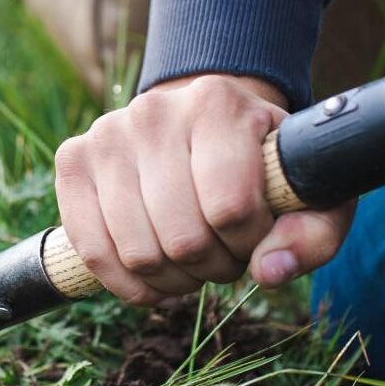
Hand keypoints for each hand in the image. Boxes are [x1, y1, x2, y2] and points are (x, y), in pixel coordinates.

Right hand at [54, 73, 354, 306]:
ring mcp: (107, 134)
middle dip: (212, 265)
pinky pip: (92, 251)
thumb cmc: (262, 167)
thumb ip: (311, 235)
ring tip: (192, 258)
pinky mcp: (73, 160)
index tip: (256, 233)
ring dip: (173, 278)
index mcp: (218, 103)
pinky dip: (127, 282)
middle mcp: (155, 110)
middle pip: (183, 238)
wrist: (204, 125)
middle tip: (224, 252)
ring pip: (138, 253)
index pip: (230, 208)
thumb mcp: (310, 192)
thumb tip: (269, 273)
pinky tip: (153, 274)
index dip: (249, 242)